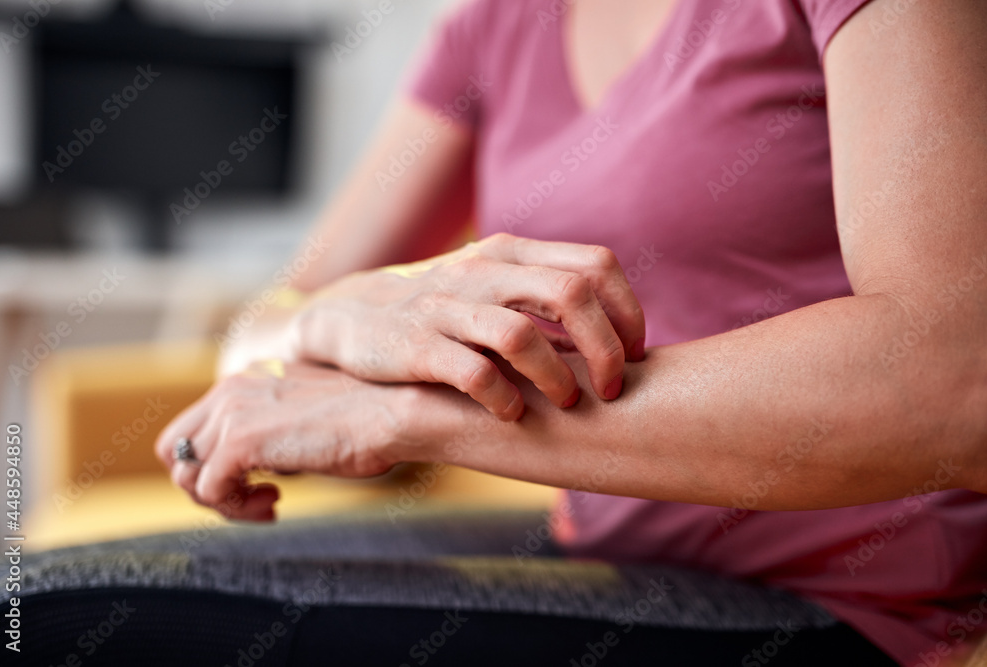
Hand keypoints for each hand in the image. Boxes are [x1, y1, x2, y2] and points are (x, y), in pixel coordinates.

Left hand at [154, 361, 412, 520]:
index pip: (196, 428)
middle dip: (207, 483)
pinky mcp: (240, 441)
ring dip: (224, 502)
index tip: (259, 481)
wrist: (397, 412)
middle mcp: (231, 389)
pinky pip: (209, 490)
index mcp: (247, 379)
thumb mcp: (310, 415)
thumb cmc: (372, 417)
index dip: (218, 463)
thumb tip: (265, 461)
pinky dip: (237, 509)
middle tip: (253, 498)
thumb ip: (277, 427)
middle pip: (176, 449)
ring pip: (187, 474)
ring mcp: (232, 413)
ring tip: (269, 504)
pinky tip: (276, 504)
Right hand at [288, 233, 645, 420]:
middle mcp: (484, 270)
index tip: (635, 355)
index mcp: (512, 253)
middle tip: (612, 388)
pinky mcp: (415, 345)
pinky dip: (503, 398)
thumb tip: (618, 340)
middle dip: (606, 348)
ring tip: (567, 403)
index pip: (596, 266)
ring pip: (521, 335)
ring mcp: (447, 306)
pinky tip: (512, 413)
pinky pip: (473, 373)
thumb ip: (547, 300)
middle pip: (572, 295)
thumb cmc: (443, 312)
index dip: (627, 312)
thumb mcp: (496, 289)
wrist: (351, 317)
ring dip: (558, 378)